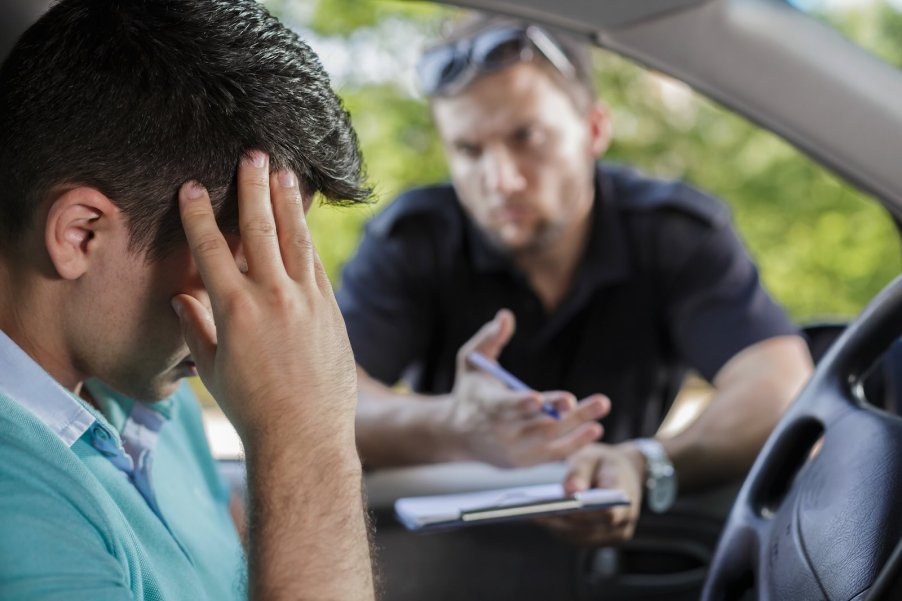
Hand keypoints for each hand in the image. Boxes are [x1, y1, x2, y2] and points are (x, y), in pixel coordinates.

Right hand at [171, 151, 357, 450]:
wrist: (305, 435)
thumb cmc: (252, 409)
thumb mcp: (213, 370)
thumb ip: (196, 329)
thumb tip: (181, 300)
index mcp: (235, 309)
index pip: (211, 248)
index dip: (198, 214)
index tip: (191, 186)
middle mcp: (273, 296)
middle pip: (260, 229)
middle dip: (253, 188)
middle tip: (252, 154)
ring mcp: (307, 300)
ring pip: (296, 239)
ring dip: (288, 202)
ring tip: (284, 173)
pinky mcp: (330, 310)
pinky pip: (317, 264)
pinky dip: (308, 240)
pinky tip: (304, 222)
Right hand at [447, 309, 608, 467]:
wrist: (457, 435)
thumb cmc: (469, 392)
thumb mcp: (470, 362)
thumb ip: (489, 339)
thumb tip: (505, 316)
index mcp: (488, 405)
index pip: (506, 407)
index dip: (522, 404)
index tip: (539, 399)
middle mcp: (502, 431)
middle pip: (539, 425)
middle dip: (567, 415)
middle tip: (595, 402)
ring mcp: (514, 450)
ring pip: (550, 441)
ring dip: (577, 431)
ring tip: (599, 421)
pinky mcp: (524, 462)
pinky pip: (551, 456)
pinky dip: (573, 445)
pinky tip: (593, 432)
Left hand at [539, 442, 644, 544]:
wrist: (623, 472)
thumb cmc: (605, 461)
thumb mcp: (592, 456)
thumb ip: (580, 472)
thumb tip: (568, 492)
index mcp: (625, 495)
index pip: (606, 511)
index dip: (581, 512)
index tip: (556, 506)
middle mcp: (624, 521)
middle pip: (588, 527)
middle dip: (560, 520)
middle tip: (532, 511)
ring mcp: (614, 534)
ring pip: (580, 536)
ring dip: (556, 527)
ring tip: (530, 514)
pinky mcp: (601, 539)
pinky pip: (578, 538)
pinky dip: (559, 529)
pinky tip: (539, 518)